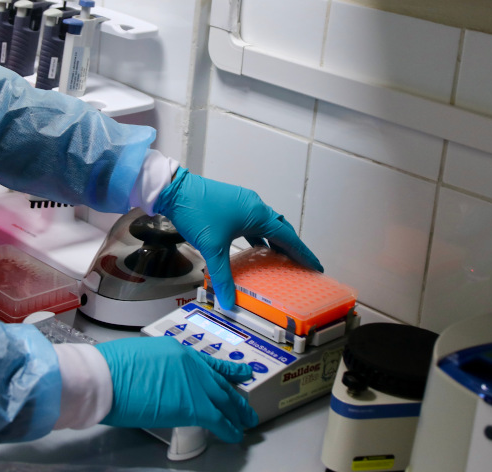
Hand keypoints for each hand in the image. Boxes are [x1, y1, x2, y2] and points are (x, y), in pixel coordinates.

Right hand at [96, 337, 257, 442]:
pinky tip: (234, 434)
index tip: (236, 373)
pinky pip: (218, 419)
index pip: (206, 363)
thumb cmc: (111, 368)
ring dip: (236, 412)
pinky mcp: (193, 406)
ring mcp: (194, 384)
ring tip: (245, 421)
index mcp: (176, 349)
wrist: (106, 377)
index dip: (224, 371)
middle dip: (234, 396)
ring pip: (224, 400)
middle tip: (244, 404)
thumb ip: (158, 368)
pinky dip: (229, 428)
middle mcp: (190, 364)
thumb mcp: (139, 356)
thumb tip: (161, 382)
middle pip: (219, 382)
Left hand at [154, 168, 322, 308]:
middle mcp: (254, 206)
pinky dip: (259, 234)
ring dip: (275, 240)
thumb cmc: (197, 213)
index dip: (302, 253)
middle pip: (281, 228)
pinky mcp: (232, 203)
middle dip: (292, 247)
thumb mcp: (212, 248)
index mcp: (257, 214)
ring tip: (281, 259)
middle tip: (301, 265)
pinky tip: (255, 246)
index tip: (315, 266)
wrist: (175, 190)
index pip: (287, 237)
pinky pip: (253, 221)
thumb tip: (228, 301)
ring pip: (267, 223)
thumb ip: (222, 276)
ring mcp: (243, 202)